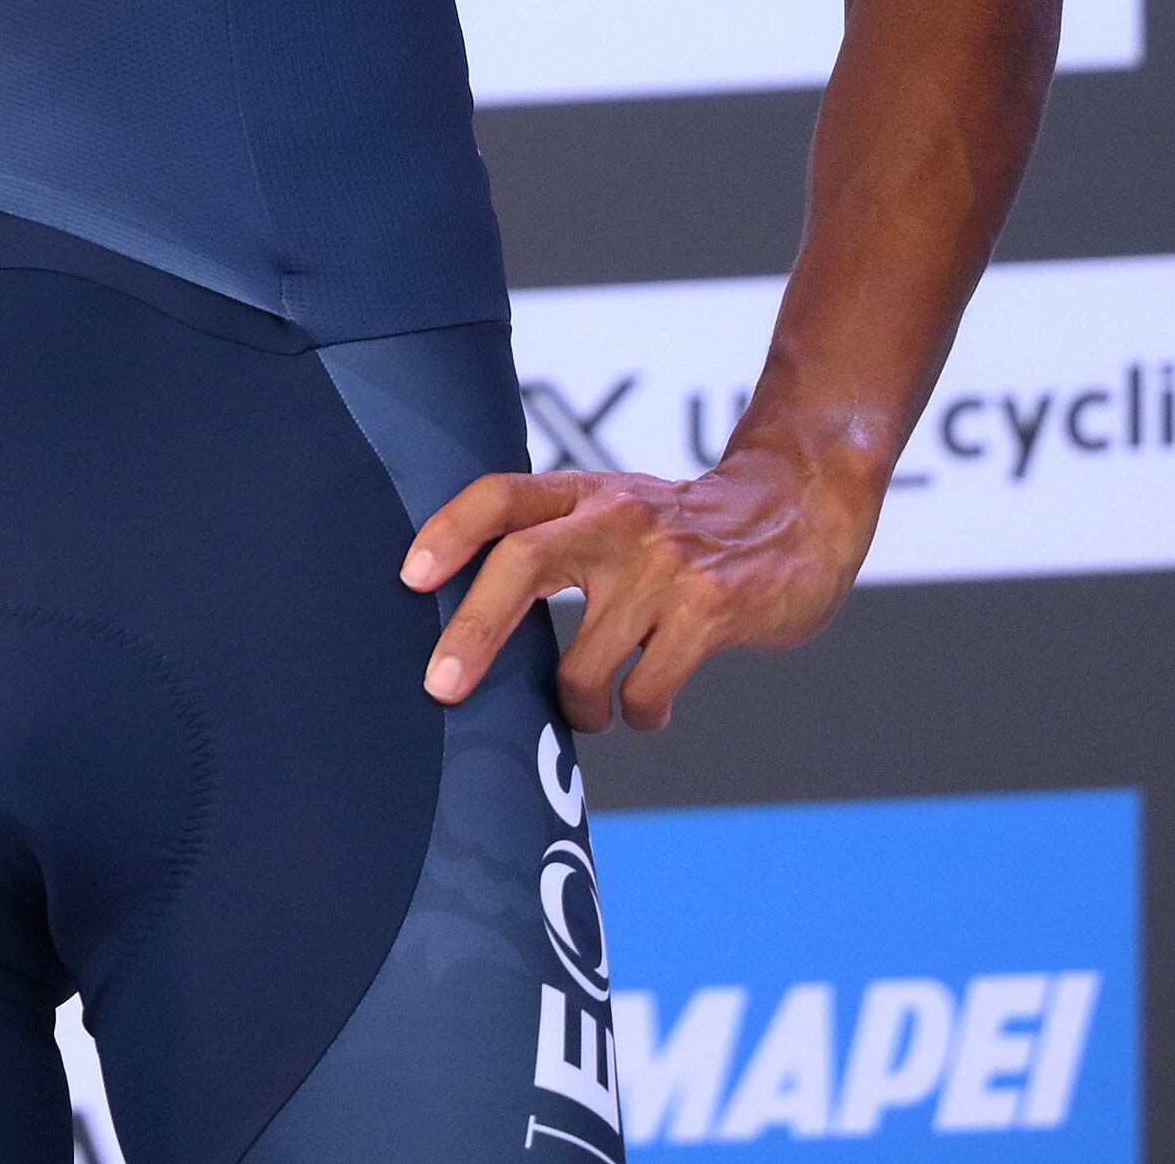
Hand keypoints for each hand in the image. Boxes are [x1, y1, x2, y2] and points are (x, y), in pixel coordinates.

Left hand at [402, 445, 870, 733]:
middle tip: (441, 686)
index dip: (449, 531)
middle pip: (523, 563)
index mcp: (585, 492)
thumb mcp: (616, 509)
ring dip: (576, 704)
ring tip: (588, 710)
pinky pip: (646, 690)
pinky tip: (645, 707)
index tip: (409, 576)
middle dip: (474, 630)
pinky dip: (637, 714)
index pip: (500, 495)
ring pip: (585, 660)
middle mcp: (617, 519)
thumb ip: (556, 542)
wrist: (797, 511)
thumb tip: (467, 619)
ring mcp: (664, 565)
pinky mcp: (710, 610)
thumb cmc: (684, 528)